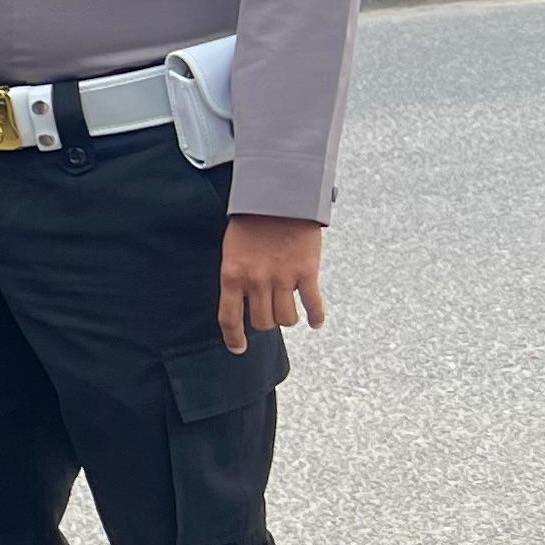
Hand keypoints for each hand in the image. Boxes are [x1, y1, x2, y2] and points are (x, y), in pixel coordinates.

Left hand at [218, 214, 326, 350]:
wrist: (279, 197)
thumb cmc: (252, 220)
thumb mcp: (232, 249)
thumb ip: (239, 274)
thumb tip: (245, 298)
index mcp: (232, 275)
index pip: (229, 317)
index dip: (234, 337)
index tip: (239, 348)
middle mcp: (256, 281)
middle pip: (263, 321)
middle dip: (266, 322)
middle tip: (270, 314)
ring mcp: (282, 278)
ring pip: (286, 318)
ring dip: (288, 319)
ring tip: (289, 313)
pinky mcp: (307, 272)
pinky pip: (312, 304)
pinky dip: (316, 316)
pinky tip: (316, 323)